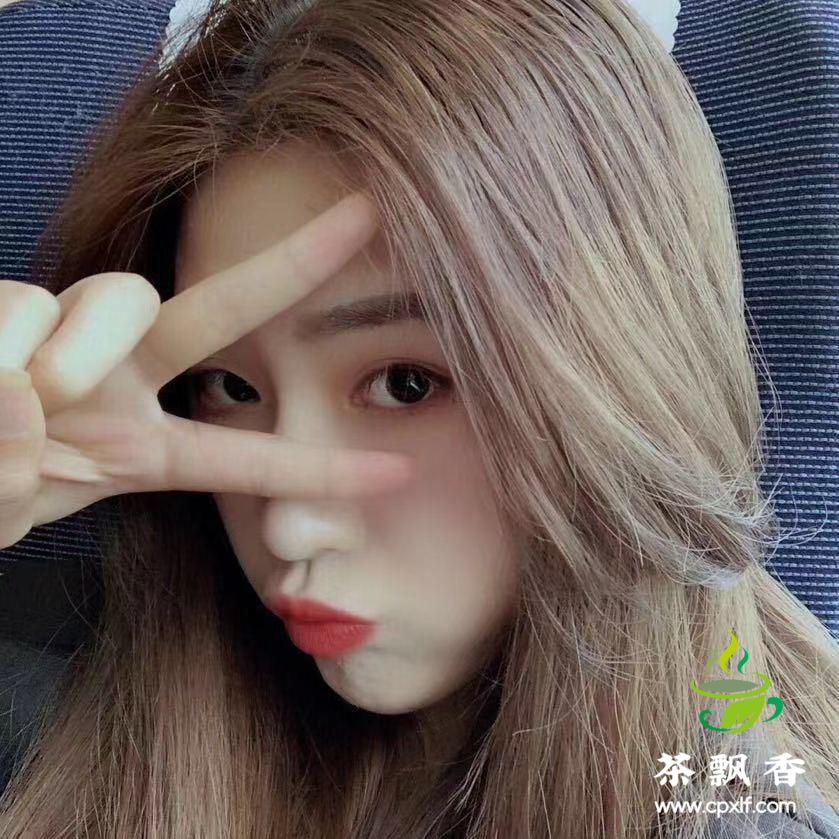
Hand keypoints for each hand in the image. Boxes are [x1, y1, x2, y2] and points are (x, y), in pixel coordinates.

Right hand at [0, 193, 414, 549]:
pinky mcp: (14, 309)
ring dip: (76, 353)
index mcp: (146, 450)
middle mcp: (121, 382)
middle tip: (368, 213)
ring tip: (27, 401)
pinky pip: (28, 307)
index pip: (248, 457)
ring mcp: (72, 338)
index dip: (321, 472)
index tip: (399, 471)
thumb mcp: (12, 506)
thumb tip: (28, 395)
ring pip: (122, 299)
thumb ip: (19, 482)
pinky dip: (6, 344)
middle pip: (221, 311)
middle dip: (294, 266)